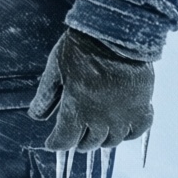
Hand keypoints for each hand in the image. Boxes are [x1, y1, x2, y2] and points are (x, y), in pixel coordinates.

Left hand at [27, 28, 154, 151]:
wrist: (116, 34)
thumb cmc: (81, 48)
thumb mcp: (55, 69)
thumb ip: (46, 95)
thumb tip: (35, 116)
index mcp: (77, 108)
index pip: (64, 140)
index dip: (56, 143)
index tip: (52, 142)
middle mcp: (101, 118)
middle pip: (88, 143)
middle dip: (77, 140)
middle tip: (74, 134)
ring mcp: (123, 115)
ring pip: (111, 141)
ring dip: (100, 139)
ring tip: (94, 130)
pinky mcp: (143, 108)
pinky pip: (136, 132)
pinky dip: (126, 133)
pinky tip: (119, 126)